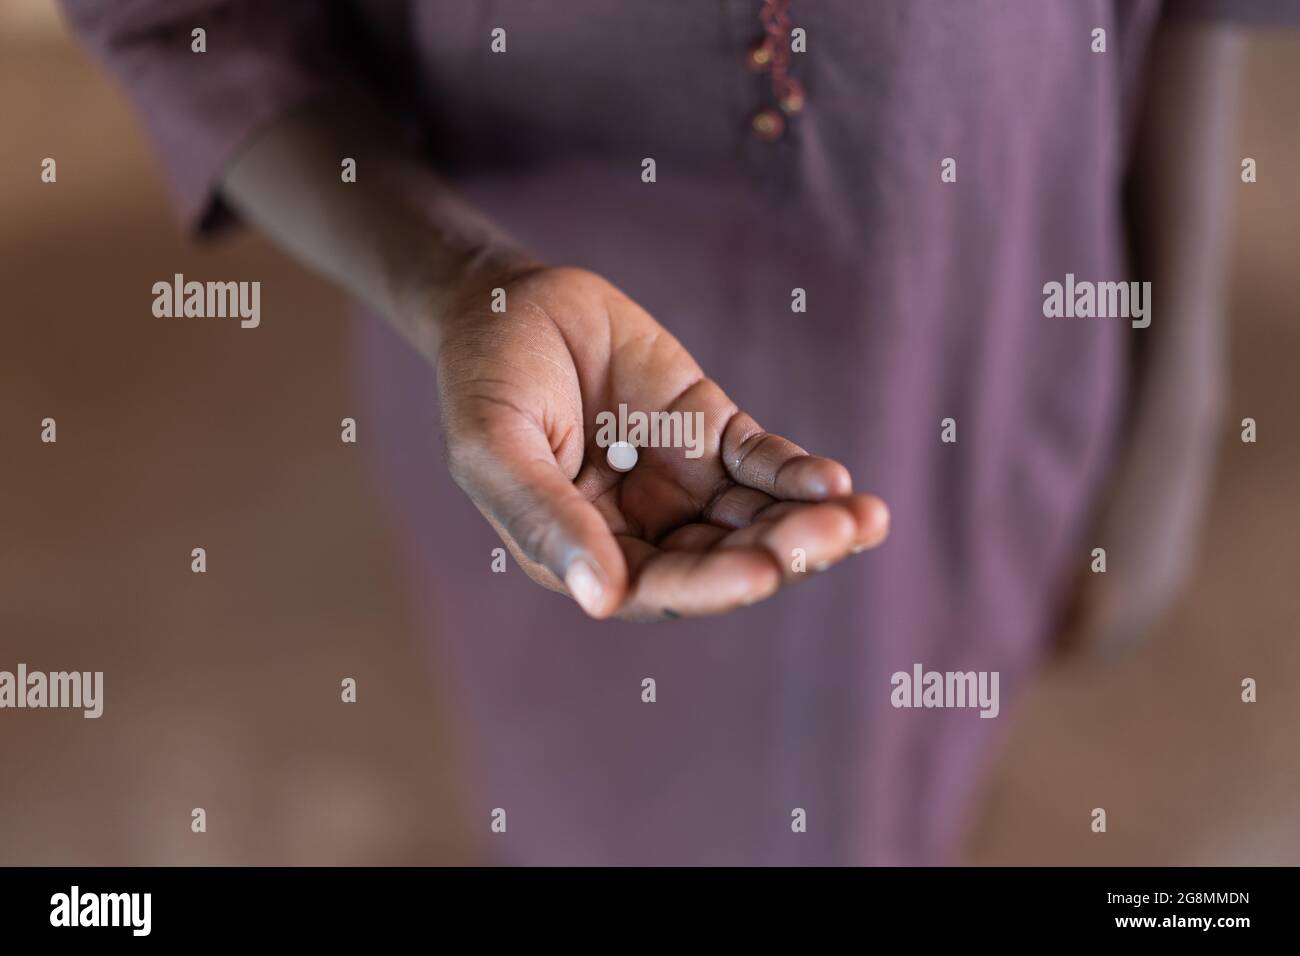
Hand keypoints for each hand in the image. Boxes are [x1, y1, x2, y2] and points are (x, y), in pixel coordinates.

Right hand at [435, 265, 889, 620]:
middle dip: (782, 553)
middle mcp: (641, 531)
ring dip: (809, 523)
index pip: (659, 588)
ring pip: (755, 520)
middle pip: (723, 561)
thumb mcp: (496, 449)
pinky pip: (762, 463)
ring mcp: (681, 482)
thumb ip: (546, 519)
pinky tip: (835, 481)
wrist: (511, 299)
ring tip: (863, 517)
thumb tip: (601, 599)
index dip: (713, 585)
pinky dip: (798, 474)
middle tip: (835, 536)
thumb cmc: (486, 379)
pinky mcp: (711, 432)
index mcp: (586, 552)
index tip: (761, 572)